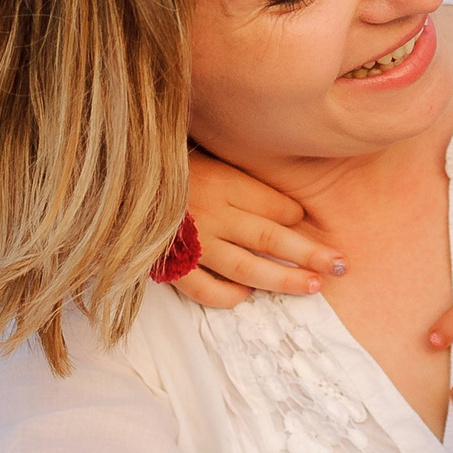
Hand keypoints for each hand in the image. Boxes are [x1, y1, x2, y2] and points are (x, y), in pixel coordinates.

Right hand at [170, 151, 344, 307]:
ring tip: (315, 286)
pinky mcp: (171, 267)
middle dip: (312, 253)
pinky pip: (207, 289)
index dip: (296, 218)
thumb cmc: (162, 167)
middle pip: (273, 238)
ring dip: (285, 279)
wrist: (110, 181)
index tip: (309, 225)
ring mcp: (192, 242)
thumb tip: (285, 208)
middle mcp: (212, 212)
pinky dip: (229, 295)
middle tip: (342, 265)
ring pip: (249, 267)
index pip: (274, 206)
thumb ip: (237, 176)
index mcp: (222, 181)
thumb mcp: (203, 155)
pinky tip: (246, 296)